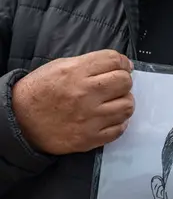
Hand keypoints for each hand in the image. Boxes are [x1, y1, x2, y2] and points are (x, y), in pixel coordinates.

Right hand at [12, 50, 134, 154]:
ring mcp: (89, 118)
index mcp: (75, 72)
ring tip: (112, 102)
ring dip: (123, 102)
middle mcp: (84, 94)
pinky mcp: (89, 138)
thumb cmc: (39, 91)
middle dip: (123, 82)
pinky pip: (120, 129)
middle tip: (115, 86)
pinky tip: (108, 118)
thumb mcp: (59, 66)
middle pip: (125, 82)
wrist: (19, 121)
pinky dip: (118, 123)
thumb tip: (120, 64)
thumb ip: (89, 63)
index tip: (123, 67)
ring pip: (127, 106)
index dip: (123, 63)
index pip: (115, 60)